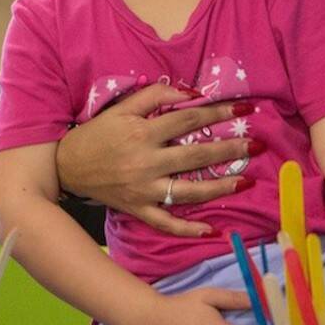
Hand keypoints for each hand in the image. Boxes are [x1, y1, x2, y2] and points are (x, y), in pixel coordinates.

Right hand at [53, 82, 263, 236]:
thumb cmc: (98, 134)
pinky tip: (212, 230)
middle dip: (230, 149)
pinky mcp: (138, 209)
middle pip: (196, 155)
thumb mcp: (123, 108)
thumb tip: (192, 94)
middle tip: (257, 145)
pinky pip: (166, 222)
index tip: (245, 111)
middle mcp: (146, 162)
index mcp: (143, 133)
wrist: (66, 166)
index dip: (219, 114)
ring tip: (246, 182)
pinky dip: (188, 228)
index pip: (189, 121)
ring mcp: (143, 189)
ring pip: (188, 191)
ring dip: (220, 186)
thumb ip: (156, 96)